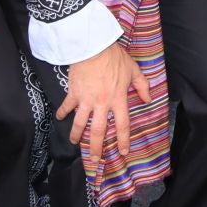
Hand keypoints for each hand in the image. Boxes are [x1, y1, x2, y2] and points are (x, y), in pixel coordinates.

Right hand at [55, 41, 152, 176]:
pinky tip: (59, 118)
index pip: (122, 125)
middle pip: (98, 131)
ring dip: (77, 135)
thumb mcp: (133, 69)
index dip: (123, 140)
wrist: (93, 46)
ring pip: (80, 123)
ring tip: (75, 143)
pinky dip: (62, 112)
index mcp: (118, 99)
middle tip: (94, 159)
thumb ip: (142, 85)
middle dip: (96, 147)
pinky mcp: (73, 93)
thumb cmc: (114, 57)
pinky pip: (67, 106)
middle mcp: (102, 104)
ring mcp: (86, 100)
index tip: (122, 152)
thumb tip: (148, 99)